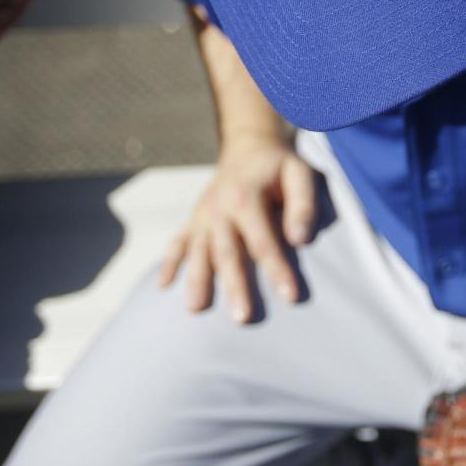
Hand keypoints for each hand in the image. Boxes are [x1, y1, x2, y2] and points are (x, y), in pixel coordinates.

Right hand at [159, 135, 317, 322]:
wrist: (248, 147)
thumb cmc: (278, 166)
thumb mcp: (299, 173)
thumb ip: (303, 205)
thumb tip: (300, 240)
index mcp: (246, 198)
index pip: (264, 241)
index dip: (277, 270)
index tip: (291, 297)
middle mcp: (219, 210)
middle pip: (227, 253)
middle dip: (234, 286)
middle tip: (242, 318)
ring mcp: (202, 216)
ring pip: (197, 253)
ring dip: (196, 281)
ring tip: (196, 308)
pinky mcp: (193, 220)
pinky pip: (178, 243)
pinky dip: (169, 264)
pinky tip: (163, 287)